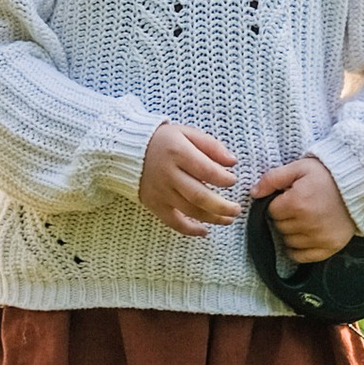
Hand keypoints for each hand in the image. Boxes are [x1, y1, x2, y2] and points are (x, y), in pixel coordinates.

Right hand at [138, 119, 240, 234]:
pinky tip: (204, 231)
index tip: (233, 181)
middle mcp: (168, 173)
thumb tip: (232, 161)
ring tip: (228, 219)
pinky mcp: (154, 204)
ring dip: (212, 218)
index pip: (206, 170)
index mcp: (177, 152)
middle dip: (222, 206)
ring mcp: (160, 191)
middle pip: (199, 196)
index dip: (224, 179)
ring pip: (190, 211)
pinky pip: (173, 222)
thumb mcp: (186, 133)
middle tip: (237, 209)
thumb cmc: (162, 140)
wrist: (126, 150)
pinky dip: (190, 230)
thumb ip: (210, 145)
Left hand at [260, 156, 355, 259]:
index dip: (277, 203)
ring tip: (304, 217)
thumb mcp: (299, 168)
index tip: (288, 197)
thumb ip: (273, 178)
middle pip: (279, 227)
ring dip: (291, 232)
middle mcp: (307, 224)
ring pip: (288, 242)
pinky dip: (299, 249)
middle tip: (297, 206)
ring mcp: (319, 238)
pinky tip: (305, 235)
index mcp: (297, 203)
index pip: (271, 211)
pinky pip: (302, 257)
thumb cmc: (327, 175)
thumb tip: (254, 193)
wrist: (359, 185)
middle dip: (284, 217)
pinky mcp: (330, 247)